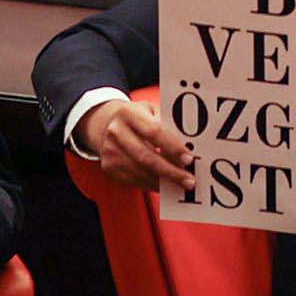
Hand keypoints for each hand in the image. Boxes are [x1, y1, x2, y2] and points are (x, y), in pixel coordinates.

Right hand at [77, 93, 197, 195]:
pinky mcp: (109, 167)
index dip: (172, 147)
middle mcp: (116, 132)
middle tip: (189, 180)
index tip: (189, 159)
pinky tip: (164, 185)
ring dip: (162, 181)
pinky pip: (133, 180)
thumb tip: (189, 146)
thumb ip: (167, 123)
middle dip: (170, 171)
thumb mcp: (151, 110)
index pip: (154, 132)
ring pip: (140, 172)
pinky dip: (151, 184)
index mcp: (129, 114)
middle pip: (146, 156)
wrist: (107, 124)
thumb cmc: (138, 116)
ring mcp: (110, 151)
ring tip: (180, 184)